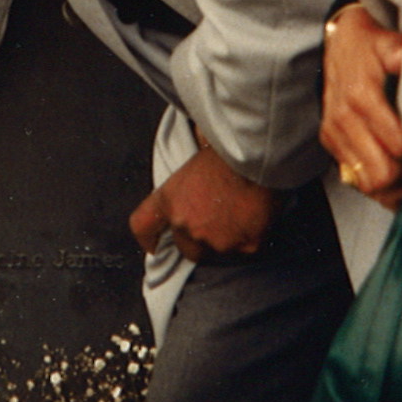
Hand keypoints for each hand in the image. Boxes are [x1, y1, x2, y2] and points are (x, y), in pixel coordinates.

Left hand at [129, 142, 277, 262]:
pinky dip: (249, 238)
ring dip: (225, 240)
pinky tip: (256, 218)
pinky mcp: (244, 247)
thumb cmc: (225, 149)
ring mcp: (215, 239)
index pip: (142, 226)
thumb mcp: (191, 161)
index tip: (154, 244)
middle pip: (186, 248)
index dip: (148, 239)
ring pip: (217, 252)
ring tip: (239, 214)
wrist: (258, 155)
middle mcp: (186, 225)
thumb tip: (186, 178)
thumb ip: (184, 185)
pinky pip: (245, 249)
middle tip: (213, 222)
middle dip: (197, 241)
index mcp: (168, 200)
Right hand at [321, 4, 401, 209]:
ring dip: (393, 183)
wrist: (337, 42)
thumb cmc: (369, 44)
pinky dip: (377, 184)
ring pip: (366, 183)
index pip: (396, 146)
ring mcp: (334, 133)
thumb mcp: (386, 41)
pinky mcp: (330, 141)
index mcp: (361, 96)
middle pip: (380, 173)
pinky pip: (354, 179)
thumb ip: (398, 51)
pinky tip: (396, 176)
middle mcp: (343, 119)